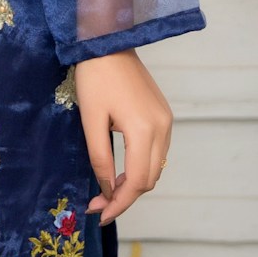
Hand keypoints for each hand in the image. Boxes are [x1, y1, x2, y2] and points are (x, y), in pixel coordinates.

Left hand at [73, 49, 173, 225]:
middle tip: (99, 204)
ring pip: (156, 167)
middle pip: (150, 178)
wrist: (109, 42)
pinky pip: (157, 152)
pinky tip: (121, 169)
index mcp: (144, 129)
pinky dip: (142, 166)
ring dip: (134, 183)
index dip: (119, 203)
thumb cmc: (95, 78)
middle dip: (125, 196)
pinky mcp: (164, 114)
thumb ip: (100, 159)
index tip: (99, 214)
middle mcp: (162, 127)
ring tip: (107, 189)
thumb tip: (107, 189)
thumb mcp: (91, 121)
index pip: (136, 181)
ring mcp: (166, 120)